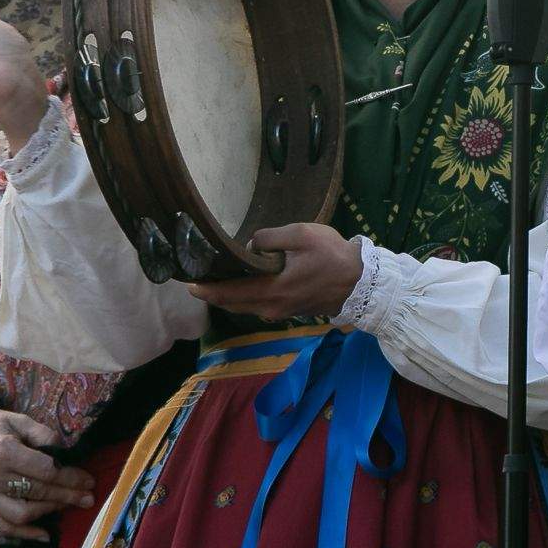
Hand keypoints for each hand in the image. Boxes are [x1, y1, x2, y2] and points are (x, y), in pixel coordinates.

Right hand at [0, 405, 94, 542]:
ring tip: (69, 505)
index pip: (45, 470)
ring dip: (50, 511)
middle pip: (38, 492)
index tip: (88, 480)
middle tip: (88, 497)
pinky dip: (24, 534)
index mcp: (4, 451)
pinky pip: (2, 526)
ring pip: (22, 513)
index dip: (70, 477)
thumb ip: (43, 433)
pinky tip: (45, 535)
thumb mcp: (17, 419)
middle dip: (67, 495)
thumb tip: (66, 452)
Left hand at [186, 223, 363, 321]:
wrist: (361, 282)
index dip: (205, 289)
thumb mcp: (301, 235)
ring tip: (213, 281)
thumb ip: (270, 238)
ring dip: (227, 296)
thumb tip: (251, 246)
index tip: (186, 282)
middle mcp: (270, 307)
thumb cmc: (332, 256)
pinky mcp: (288, 311)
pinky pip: (257, 306)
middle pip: (232, 304)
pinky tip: (240, 284)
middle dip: (212, 293)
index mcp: (270, 290)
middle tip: (194, 279)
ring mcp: (280, 313)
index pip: (228, 292)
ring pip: (244, 307)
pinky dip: (243, 297)